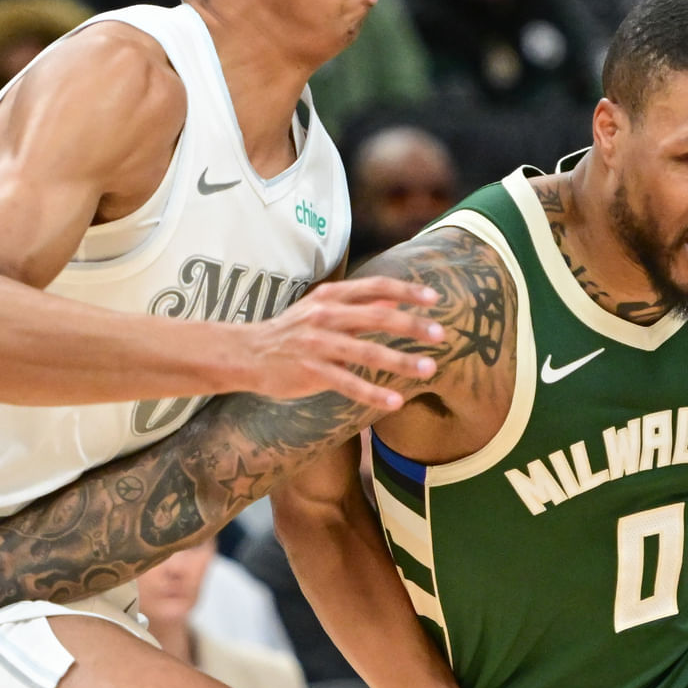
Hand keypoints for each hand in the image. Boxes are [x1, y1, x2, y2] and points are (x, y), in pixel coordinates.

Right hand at [242, 277, 444, 409]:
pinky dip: (373, 393)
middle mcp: (325, 316)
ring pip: (367, 351)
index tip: (434, 299)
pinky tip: (396, 401)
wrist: (247, 354)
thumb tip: (395, 301)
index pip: (375, 286)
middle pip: (376, 316)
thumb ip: (356, 305)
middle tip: (441, 334)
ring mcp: (317, 344)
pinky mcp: (310, 372)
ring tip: (429, 368)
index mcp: (331, 297)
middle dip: (412, 325)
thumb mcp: (321, 309)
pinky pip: (348, 383)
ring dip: (401, 360)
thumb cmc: (292, 332)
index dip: (406, 291)